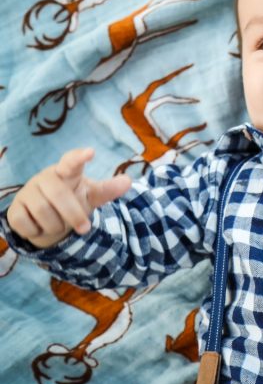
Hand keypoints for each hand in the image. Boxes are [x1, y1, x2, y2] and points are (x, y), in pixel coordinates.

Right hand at [7, 148, 131, 248]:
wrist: (47, 220)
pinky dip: (38, 231)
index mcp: (66, 172)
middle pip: (59, 196)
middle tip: (85, 229)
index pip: (71, 162)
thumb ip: (107, 189)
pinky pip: (26, 223)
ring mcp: (27, 192)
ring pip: (43, 212)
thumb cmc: (72, 201)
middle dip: (74, 215)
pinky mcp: (14, 210)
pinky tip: (40, 226)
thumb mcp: (91, 196)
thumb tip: (128, 181)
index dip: (79, 158)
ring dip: (57, 225)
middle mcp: (45, 178)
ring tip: (59, 224)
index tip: (90, 152)